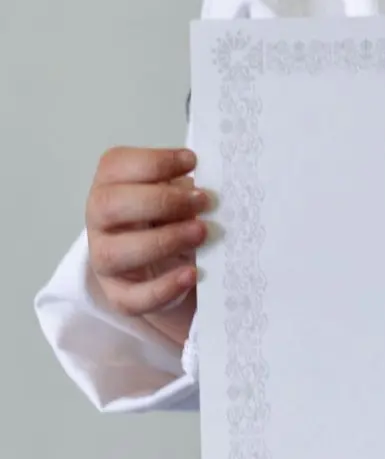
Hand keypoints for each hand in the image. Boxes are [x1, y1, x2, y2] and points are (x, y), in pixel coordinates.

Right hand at [85, 147, 210, 348]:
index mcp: (110, 184)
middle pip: (109, 205)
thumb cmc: (169, 217)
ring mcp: (105, 259)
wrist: (164, 265)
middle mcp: (99, 220)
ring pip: (117, 253)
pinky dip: (164, 287)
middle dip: (160, 201)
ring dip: (163, 241)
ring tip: (200, 233)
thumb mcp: (174, 193)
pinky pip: (134, 297)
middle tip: (201, 201)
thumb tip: (211, 188)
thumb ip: (184, 187)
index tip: (192, 161)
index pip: (117, 165)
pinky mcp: (119, 295)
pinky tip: (192, 275)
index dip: (155, 162)